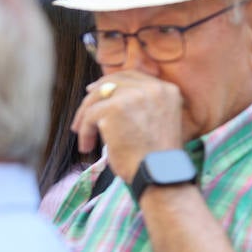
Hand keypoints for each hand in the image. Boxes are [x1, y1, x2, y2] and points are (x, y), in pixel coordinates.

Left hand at [70, 71, 184, 180]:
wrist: (159, 174)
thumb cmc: (157, 158)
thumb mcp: (159, 122)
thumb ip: (144, 105)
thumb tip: (109, 94)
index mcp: (168, 90)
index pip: (133, 77)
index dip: (113, 82)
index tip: (97, 91)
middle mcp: (153, 88)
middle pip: (114, 82)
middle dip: (95, 95)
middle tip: (84, 110)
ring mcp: (133, 96)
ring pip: (98, 97)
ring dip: (86, 116)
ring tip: (83, 135)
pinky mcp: (114, 108)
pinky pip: (90, 116)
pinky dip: (85, 132)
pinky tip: (87, 146)